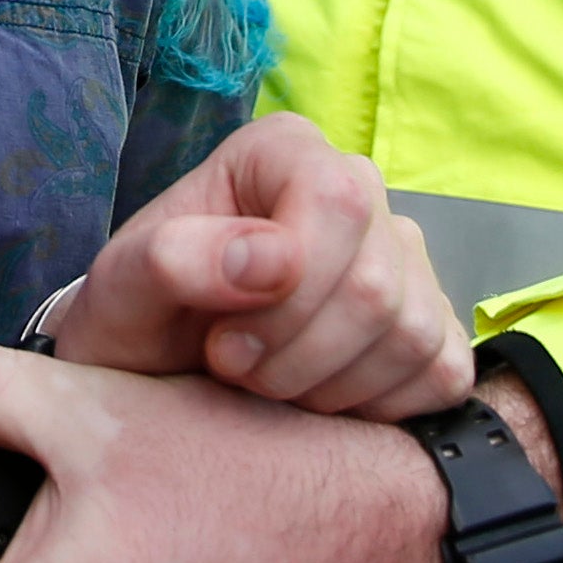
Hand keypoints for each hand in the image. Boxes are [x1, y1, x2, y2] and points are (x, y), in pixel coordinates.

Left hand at [45, 114, 473, 418]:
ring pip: (411, 335)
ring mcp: (406, 259)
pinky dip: (375, 411)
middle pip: (376, 283)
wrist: (160, 377)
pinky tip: (315, 399)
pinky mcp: (434, 327)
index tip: (222, 340)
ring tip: (265, 382)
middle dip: (295, 354)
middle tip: (232, 369)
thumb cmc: (140, 320)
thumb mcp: (121, 291)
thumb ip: (172, 260)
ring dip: (327, 389)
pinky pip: (441, 375)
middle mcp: (358, 190)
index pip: (337, 200)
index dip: (287, 290)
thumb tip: (271, 259)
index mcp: (284, 152)